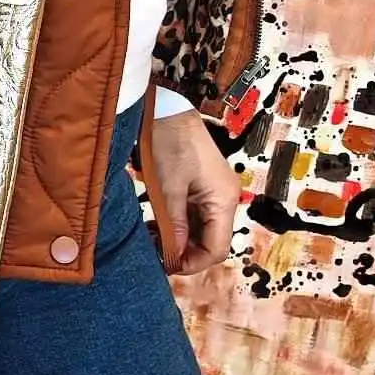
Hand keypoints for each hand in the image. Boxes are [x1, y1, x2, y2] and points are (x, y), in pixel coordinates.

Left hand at [149, 109, 241, 275]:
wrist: (166, 109)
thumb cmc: (169, 140)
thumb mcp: (168, 188)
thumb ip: (174, 224)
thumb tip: (175, 254)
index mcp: (223, 199)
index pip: (216, 249)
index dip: (191, 262)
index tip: (165, 266)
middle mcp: (224, 198)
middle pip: (210, 241)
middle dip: (182, 251)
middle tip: (152, 253)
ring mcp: (213, 192)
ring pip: (200, 230)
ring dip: (177, 239)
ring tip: (150, 238)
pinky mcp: (201, 187)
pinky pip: (193, 216)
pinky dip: (175, 225)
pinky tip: (156, 225)